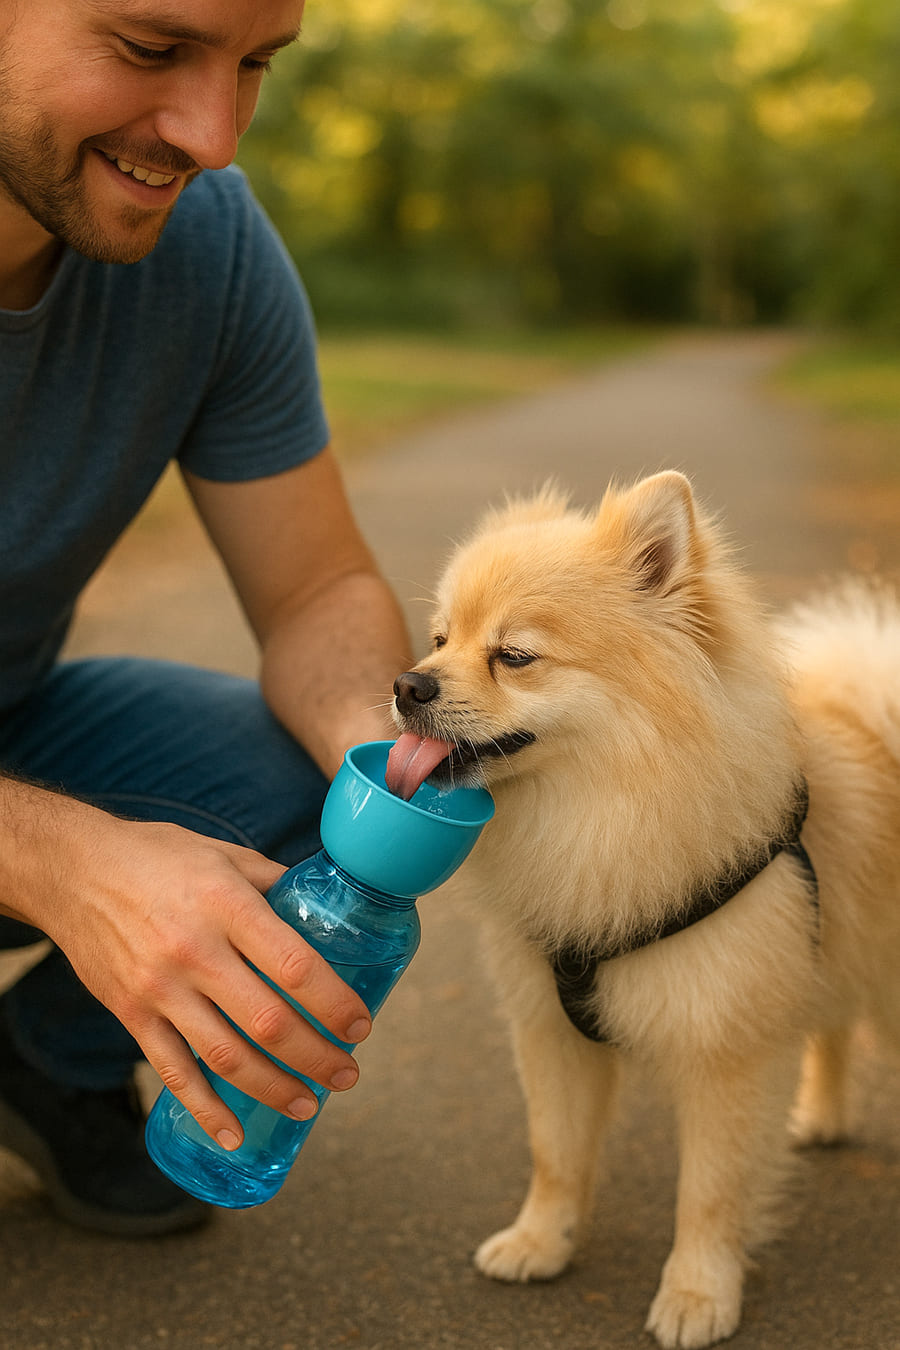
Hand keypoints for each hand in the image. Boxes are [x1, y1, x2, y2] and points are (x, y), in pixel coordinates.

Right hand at [6, 788, 371, 1149]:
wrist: (73, 871)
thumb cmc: (159, 857)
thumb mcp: (225, 855)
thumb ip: (274, 884)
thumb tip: (326, 905)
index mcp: (226, 906)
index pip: (294, 965)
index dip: (334, 1003)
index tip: (360, 1025)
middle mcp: (194, 951)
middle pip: (267, 1022)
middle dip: (316, 1057)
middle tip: (347, 1074)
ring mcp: (159, 989)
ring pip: (225, 1057)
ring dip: (273, 1088)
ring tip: (307, 1103)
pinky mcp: (131, 1014)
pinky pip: (172, 1072)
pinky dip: (205, 1110)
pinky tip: (233, 1136)